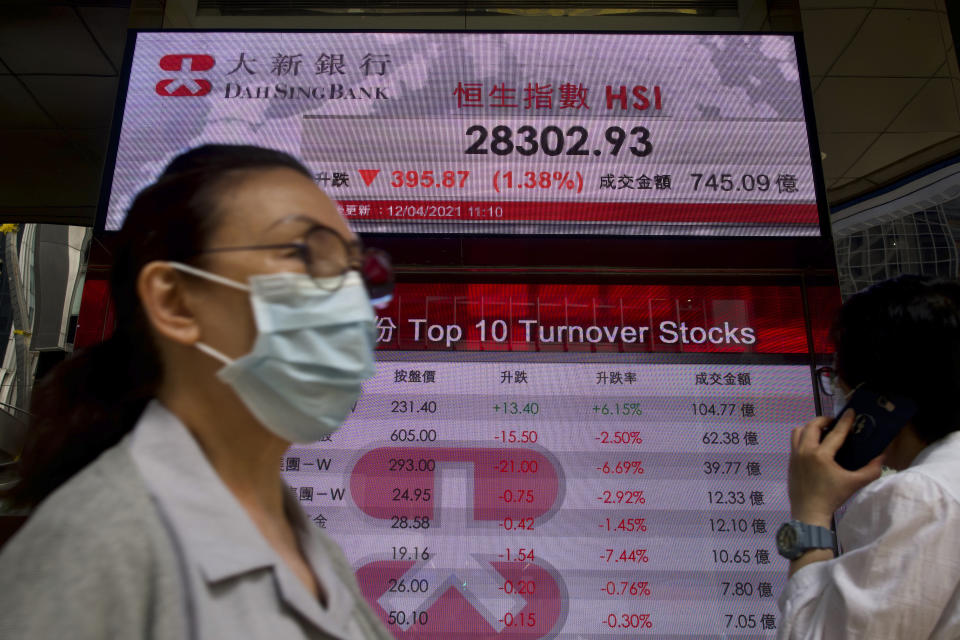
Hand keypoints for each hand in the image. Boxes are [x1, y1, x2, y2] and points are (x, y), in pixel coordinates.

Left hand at [788, 409, 884, 526]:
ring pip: (799, 431)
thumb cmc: (832, 497)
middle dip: (824, 420)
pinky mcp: (790, 461)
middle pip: (812, 426)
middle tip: (835, 423)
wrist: (809, 512)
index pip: (835, 433)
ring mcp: (795, 455)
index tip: (851, 412)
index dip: (845, 421)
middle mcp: (805, 451)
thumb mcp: (855, 484)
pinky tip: (814, 444)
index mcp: (821, 456)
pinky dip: (804, 437)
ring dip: (811, 427)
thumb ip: (871, 470)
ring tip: (822, 431)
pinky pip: (794, 441)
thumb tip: (882, 457)